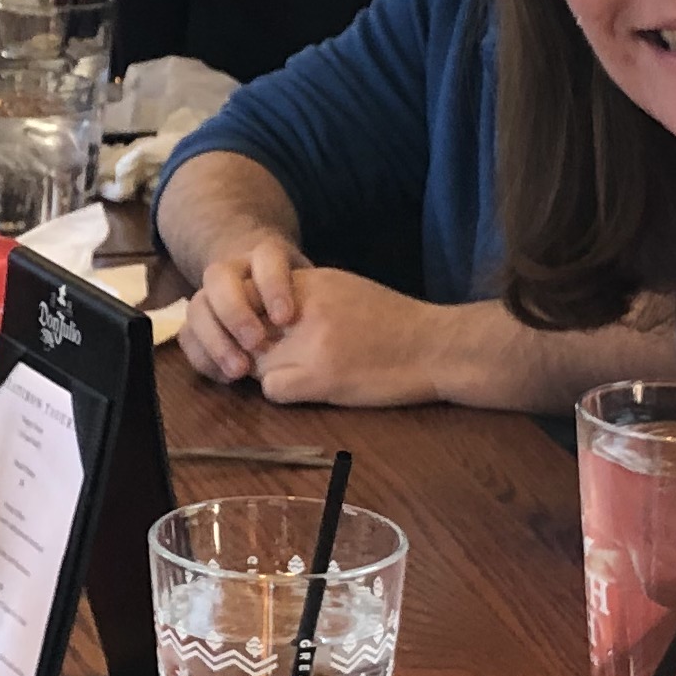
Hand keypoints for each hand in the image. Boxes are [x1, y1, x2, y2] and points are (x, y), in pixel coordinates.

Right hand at [178, 229, 308, 383]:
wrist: (283, 303)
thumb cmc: (312, 306)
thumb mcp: (321, 303)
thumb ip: (317, 318)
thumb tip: (309, 352)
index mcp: (266, 258)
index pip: (266, 258)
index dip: (272, 286)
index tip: (285, 318)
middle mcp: (234, 272)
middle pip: (218, 277)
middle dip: (235, 311)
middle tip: (255, 342)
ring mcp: (213, 296)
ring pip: (197, 306)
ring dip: (214, 340)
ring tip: (239, 372)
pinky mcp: (201, 323)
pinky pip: (188, 336)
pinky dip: (203, 357)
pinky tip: (227, 377)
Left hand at [243, 268, 453, 409]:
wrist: (436, 346)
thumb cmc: (393, 321)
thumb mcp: (341, 289)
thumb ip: (300, 294)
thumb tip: (260, 310)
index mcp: (308, 281)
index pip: (242, 292)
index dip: (239, 316)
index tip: (254, 333)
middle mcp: (302, 307)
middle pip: (243, 329)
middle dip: (246, 347)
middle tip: (266, 359)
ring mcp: (309, 342)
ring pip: (253, 363)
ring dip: (267, 372)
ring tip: (298, 373)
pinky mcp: (321, 377)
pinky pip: (270, 390)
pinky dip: (283, 394)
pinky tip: (309, 390)